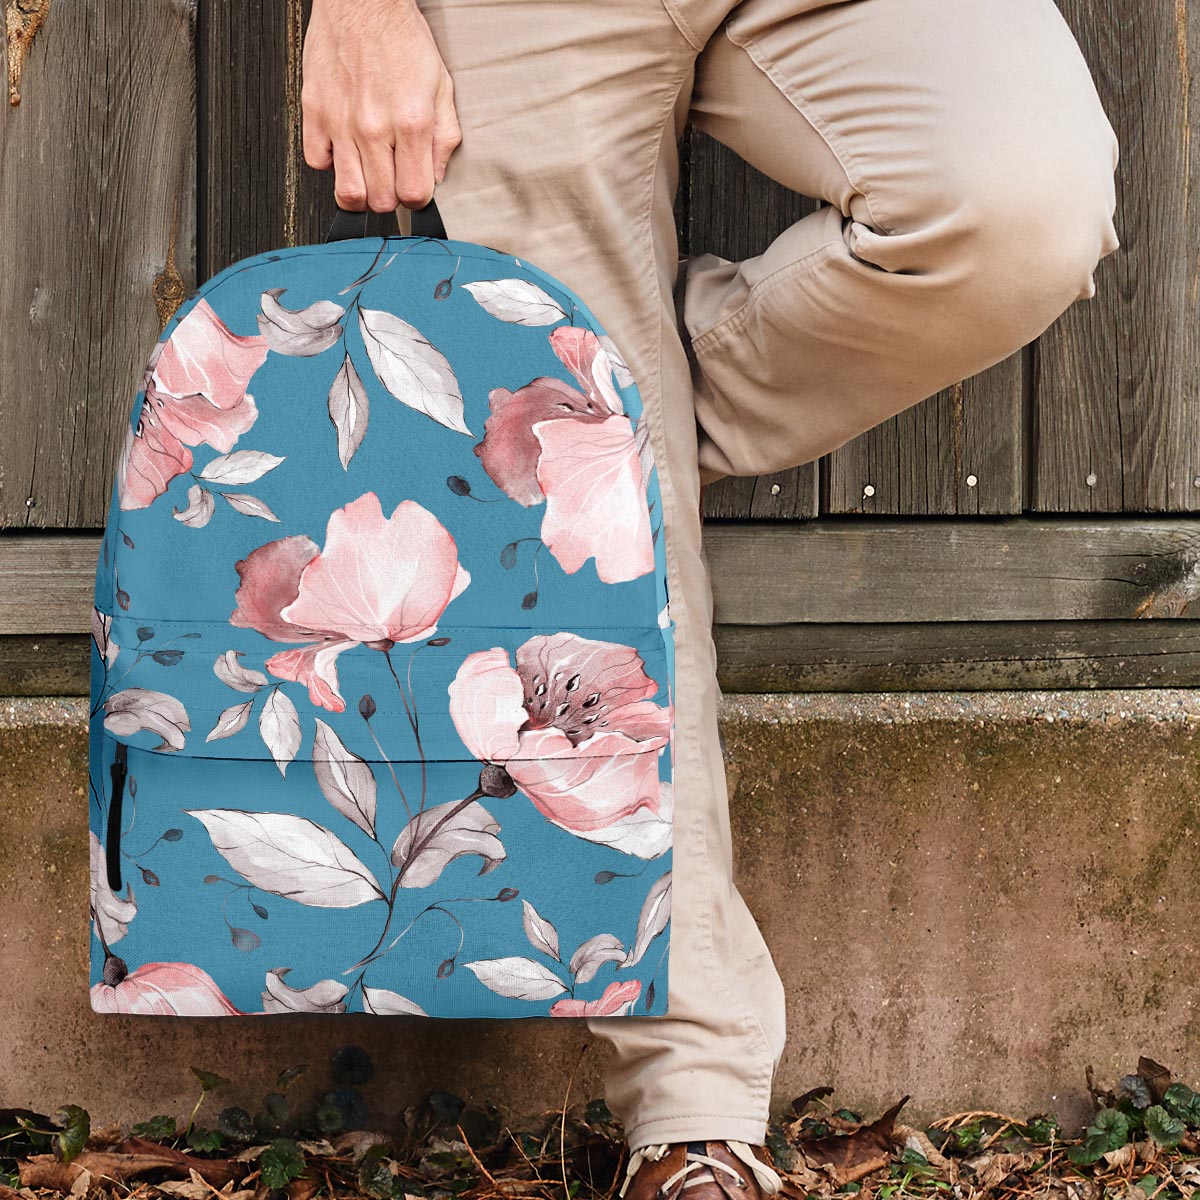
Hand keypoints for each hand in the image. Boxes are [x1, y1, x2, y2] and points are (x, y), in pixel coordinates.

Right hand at [302, 0, 461, 211]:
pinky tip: (344, 149)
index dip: (417, 199)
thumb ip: (444, 137)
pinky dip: (330, 163)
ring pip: (348, 192)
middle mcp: (374, 127)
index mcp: (411, 123)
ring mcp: (341, 122)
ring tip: (368, 176)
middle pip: (381, 201)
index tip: (415, 188)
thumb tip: (437, 176)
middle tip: (392, 179)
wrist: (362, 1)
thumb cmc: (401, 39)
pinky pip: (316, 162)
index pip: (414, 194)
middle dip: (390, 197)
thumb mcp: (441, 87)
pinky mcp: (314, 111)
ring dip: (361, 192)